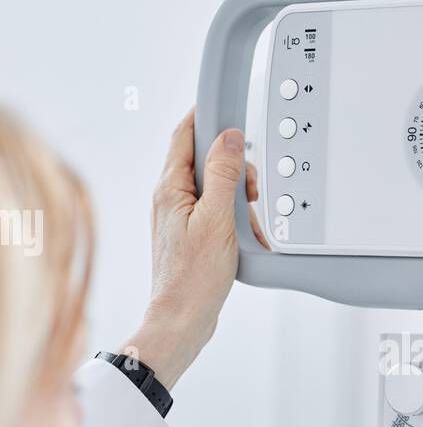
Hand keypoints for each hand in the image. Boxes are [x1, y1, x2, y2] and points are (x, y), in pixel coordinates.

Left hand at [121, 110, 265, 390]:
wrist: (182, 319)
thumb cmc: (193, 277)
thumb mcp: (216, 219)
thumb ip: (223, 175)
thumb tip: (229, 138)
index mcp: (170, 188)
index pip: (184, 134)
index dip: (206, 116)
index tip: (228, 107)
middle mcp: (170, 198)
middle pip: (204, 160)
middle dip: (233, 167)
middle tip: (249, 188)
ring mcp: (180, 217)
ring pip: (214, 187)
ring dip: (237, 196)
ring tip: (247, 220)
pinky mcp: (191, 235)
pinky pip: (217, 212)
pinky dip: (235, 218)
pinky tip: (244, 238)